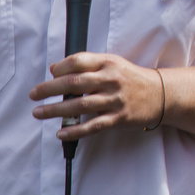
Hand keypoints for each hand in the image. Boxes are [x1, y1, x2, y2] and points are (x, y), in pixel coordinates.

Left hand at [29, 52, 164, 139]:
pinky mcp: (118, 118)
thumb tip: (55, 68)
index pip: (79, 61)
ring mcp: (115, 100)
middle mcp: (111, 80)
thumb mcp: (112, 65)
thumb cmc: (131, 78)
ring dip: (55, 110)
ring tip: (39, 113)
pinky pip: (93, 126)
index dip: (60, 68)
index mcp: (109, 63)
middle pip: (74, 83)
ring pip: (80, 105)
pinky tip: (60, 133)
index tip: (50, 76)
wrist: (160, 94)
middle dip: (50, 89)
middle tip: (34, 94)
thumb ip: (86, 65)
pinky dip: (75, 130)